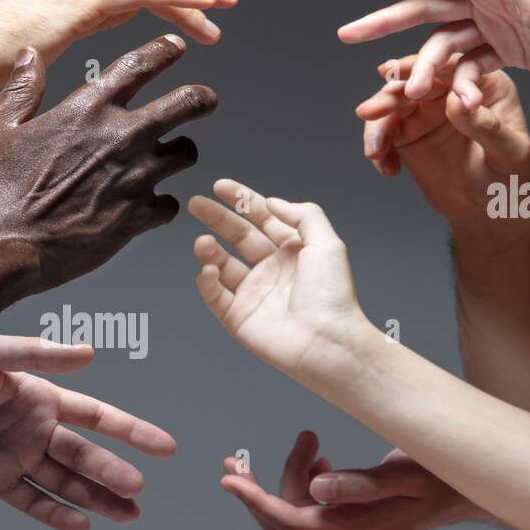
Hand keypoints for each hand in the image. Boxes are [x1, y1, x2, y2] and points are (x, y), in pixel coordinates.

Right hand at [0, 36, 216, 291]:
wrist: (5, 247)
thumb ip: (20, 90)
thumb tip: (30, 56)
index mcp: (88, 109)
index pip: (140, 65)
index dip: (164, 51)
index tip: (176, 48)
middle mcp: (120, 138)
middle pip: (186, 104)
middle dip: (202, 98)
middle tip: (205, 100)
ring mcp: (134, 179)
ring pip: (186, 154)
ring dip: (181, 152)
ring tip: (172, 155)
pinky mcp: (136, 219)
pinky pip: (170, 205)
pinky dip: (162, 204)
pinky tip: (150, 205)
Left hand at [0, 332, 175, 529]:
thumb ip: (37, 356)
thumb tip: (90, 356)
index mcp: (35, 392)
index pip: (94, 414)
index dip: (130, 430)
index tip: (165, 447)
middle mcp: (30, 426)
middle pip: (83, 454)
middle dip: (114, 473)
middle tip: (141, 492)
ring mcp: (12, 455)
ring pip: (64, 482)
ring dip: (95, 498)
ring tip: (128, 515)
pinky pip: (29, 501)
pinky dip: (54, 514)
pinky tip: (81, 525)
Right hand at [189, 183, 365, 380]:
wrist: (328, 342)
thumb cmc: (333, 296)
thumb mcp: (327, 243)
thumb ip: (303, 215)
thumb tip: (272, 202)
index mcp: (292, 251)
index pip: (261, 218)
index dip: (241, 200)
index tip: (220, 186)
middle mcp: (271, 270)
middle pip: (237, 236)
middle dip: (216, 218)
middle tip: (196, 204)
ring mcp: (254, 294)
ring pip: (222, 265)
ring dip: (209, 251)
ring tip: (203, 243)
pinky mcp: (239, 318)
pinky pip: (216, 297)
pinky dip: (208, 283)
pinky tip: (209, 271)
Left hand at [221, 433, 484, 529]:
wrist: (474, 491)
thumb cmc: (446, 478)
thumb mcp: (407, 474)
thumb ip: (362, 484)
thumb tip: (317, 486)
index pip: (291, 521)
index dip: (255, 500)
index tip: (228, 480)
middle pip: (282, 520)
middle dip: (256, 490)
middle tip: (236, 459)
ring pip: (296, 507)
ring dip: (290, 473)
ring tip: (310, 439)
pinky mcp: (352, 519)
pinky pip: (312, 503)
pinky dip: (305, 477)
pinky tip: (319, 454)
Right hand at [355, 54, 529, 228]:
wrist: (489, 212)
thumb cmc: (510, 179)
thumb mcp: (509, 154)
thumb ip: (486, 126)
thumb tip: (458, 101)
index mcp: (482, 83)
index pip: (450, 66)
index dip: (424, 69)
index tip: (408, 87)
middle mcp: (450, 91)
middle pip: (412, 81)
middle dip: (388, 96)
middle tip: (371, 112)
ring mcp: (426, 112)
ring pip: (391, 106)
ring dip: (376, 125)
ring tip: (374, 151)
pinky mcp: (407, 135)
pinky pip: (383, 133)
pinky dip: (378, 149)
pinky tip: (387, 168)